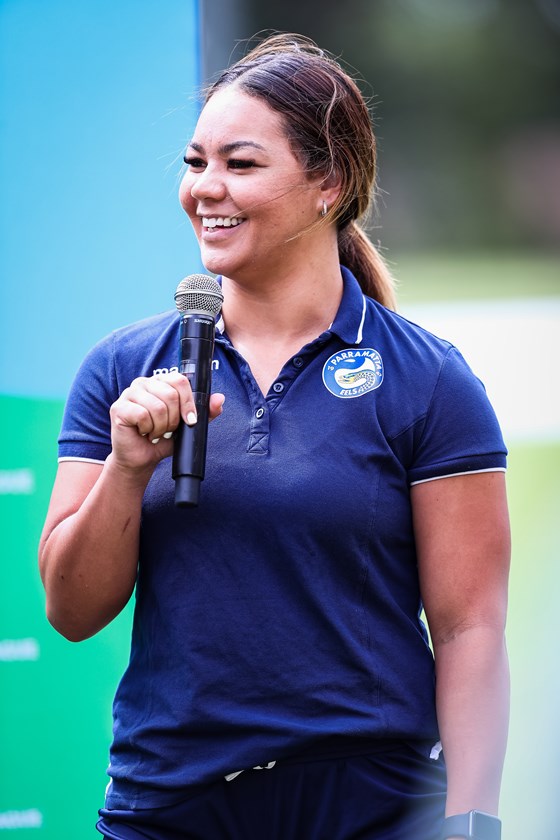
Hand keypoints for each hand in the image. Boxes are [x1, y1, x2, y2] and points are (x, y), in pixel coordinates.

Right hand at [109, 372, 224, 471]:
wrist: (142, 459)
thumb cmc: (163, 440)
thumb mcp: (188, 426)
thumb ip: (204, 412)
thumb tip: (220, 399)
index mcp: (160, 382)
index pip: (180, 381)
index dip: (188, 402)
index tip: (189, 420)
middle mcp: (143, 383)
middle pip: (170, 394)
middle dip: (174, 419)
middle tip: (167, 429)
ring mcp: (129, 393)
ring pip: (158, 407)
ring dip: (161, 427)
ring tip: (155, 432)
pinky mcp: (119, 408)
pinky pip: (143, 415)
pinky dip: (149, 429)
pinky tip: (144, 432)